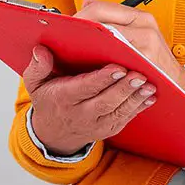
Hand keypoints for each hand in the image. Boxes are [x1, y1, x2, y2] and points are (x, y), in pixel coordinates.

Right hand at [22, 44, 157, 155]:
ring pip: (118, 111)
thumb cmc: (49, 101)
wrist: (55, 133)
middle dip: (123, 88)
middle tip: (139, 75)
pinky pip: (126, 118)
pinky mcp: (109, 128)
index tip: (117, 67)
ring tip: (148, 85)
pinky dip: (139, 107)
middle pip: (105, 102)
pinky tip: (149, 96)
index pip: (84, 88)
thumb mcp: (35, 84)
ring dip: (135, 98)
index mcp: (63, 99)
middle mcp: (81, 114)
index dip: (101, 79)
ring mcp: (97, 124)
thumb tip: (41, 51)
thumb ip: (37, 67)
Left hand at [74, 0, 184, 99]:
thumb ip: (110, 18)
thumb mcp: (133, 34)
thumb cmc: (151, 60)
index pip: (99, 8)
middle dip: (80, 30)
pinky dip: (101, 61)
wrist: (175, 83)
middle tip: (66, 40)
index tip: (66, 28)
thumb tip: (86, 3)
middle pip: (100, 20)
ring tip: (75, 51)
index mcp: (138, 16)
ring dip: (87, 44)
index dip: (79, 17)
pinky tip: (91, 65)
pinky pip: (116, 59)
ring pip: (106, 38)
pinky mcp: (146, 61)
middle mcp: (144, 25)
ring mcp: (147, 43)